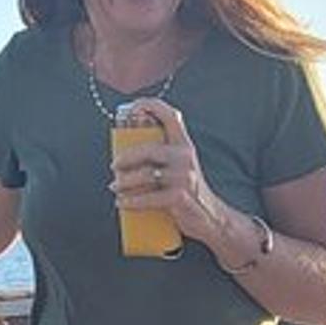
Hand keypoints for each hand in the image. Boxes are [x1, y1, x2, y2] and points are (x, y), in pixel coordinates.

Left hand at [108, 98, 242, 252]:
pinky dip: (131, 201)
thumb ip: (161, 157)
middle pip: (149, 150)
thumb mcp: (180, 168)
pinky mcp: (180, 197)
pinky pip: (148, 197)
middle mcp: (186, 157)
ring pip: (146, 175)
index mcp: (185, 145)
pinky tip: (122, 202)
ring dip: (124, 182)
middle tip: (114, 166)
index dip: (150, 106)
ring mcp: (184, 177)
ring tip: (115, 187)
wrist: (211, 218)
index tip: (132, 108)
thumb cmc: (188, 192)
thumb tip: (124, 156)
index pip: (170, 115)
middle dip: (126, 157)